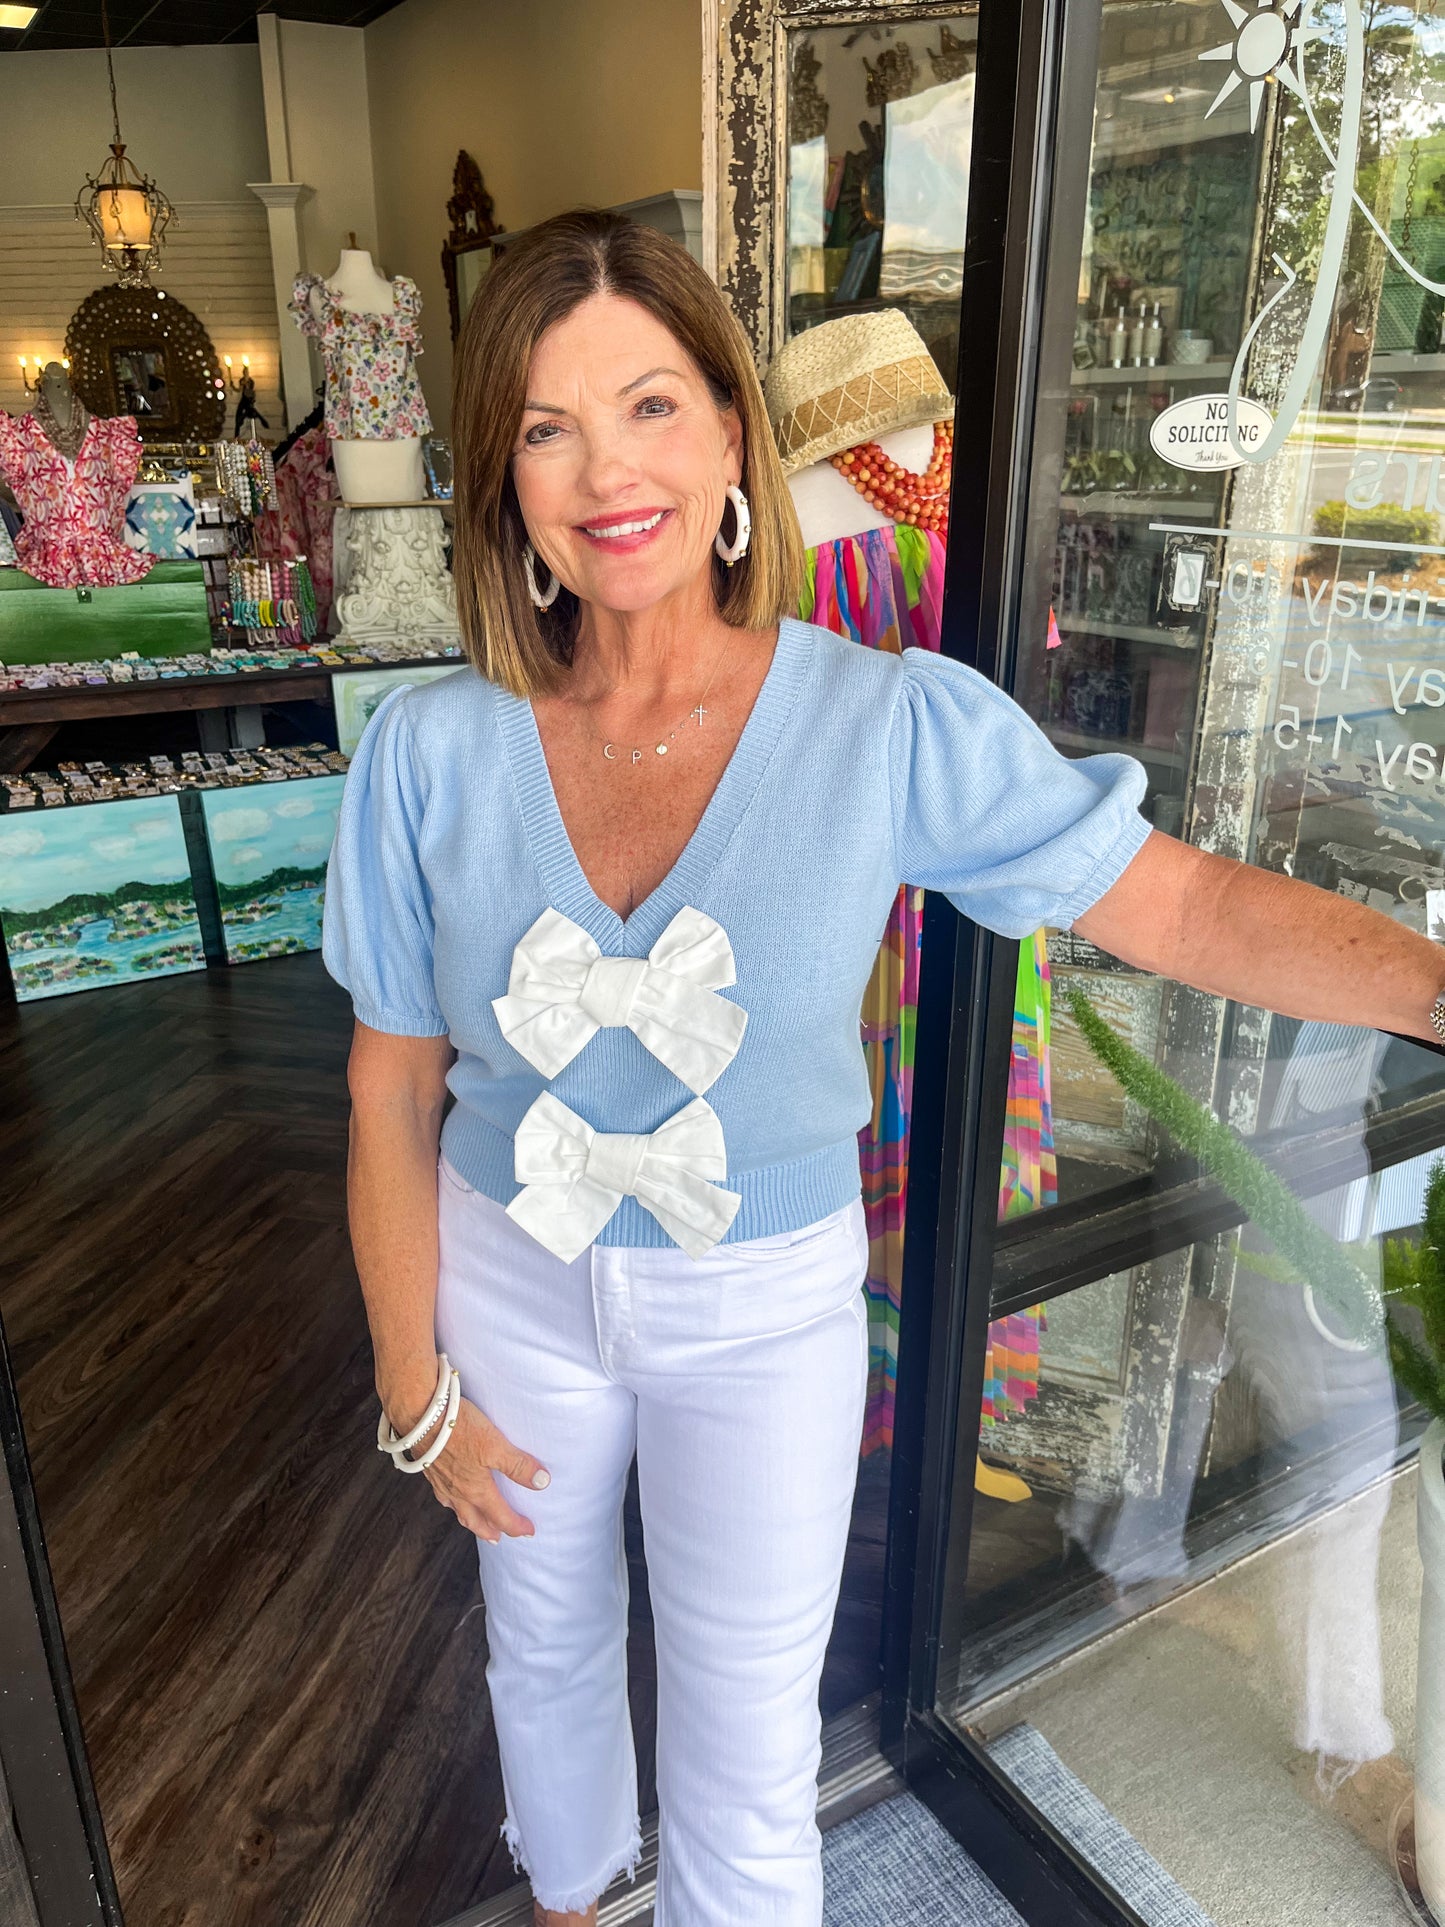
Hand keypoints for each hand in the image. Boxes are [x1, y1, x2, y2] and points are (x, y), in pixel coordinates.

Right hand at [399, 1392, 550, 1541]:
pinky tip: (451, 1494)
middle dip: (489, 1531)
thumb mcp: (496, 1445)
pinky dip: (451, 1502)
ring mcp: (440, 1482)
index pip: (500, 1516)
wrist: (419, 1415)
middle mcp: (457, 1492)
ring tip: (476, 1522)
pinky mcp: (429, 1469)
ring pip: (457, 1510)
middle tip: (499, 1539)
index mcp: (476, 1490)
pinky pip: (442, 1495)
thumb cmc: (457, 1429)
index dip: (516, 1526)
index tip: (529, 1532)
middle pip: (475, 1520)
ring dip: (469, 1519)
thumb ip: (518, 1465)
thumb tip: (542, 1482)